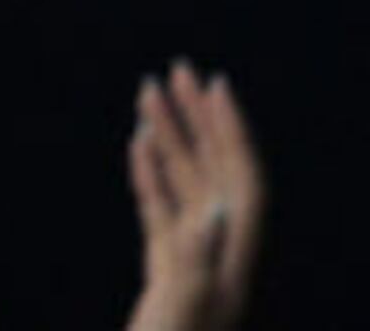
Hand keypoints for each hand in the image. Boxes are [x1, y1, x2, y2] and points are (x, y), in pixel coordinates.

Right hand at [125, 61, 261, 330]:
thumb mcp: (181, 311)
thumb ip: (195, 263)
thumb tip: (212, 208)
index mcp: (230, 263)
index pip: (241, 183)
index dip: (231, 133)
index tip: (214, 85)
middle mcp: (218, 257)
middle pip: (216, 176)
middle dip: (201, 122)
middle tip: (179, 70)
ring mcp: (191, 265)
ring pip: (186, 189)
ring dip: (171, 139)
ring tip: (150, 93)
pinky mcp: (165, 274)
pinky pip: (159, 211)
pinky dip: (148, 173)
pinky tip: (135, 144)